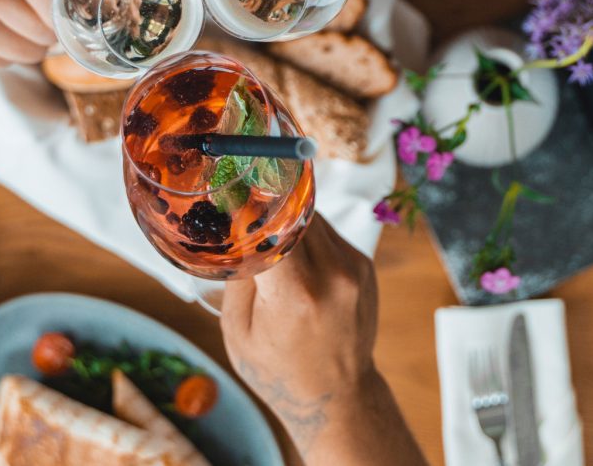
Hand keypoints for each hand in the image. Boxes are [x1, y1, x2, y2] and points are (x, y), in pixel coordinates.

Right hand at [0, 0, 71, 65]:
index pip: (62, 7)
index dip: (73, 12)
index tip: (74, 10)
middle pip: (48, 36)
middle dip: (52, 26)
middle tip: (40, 8)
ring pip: (28, 56)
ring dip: (31, 41)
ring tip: (13, 14)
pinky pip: (1, 62)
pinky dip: (4, 47)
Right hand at [221, 217, 377, 448]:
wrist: (336, 396)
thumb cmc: (279, 370)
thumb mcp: (238, 330)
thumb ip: (237, 274)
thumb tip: (234, 226)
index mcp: (295, 294)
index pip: (272, 224)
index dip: (249, 206)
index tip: (230, 195)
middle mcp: (332, 276)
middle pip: (295, 212)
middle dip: (268, 208)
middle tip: (244, 209)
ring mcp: (353, 269)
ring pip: (314, 216)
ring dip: (289, 220)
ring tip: (270, 241)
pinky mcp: (363, 266)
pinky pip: (328, 233)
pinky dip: (308, 237)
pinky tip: (296, 263)